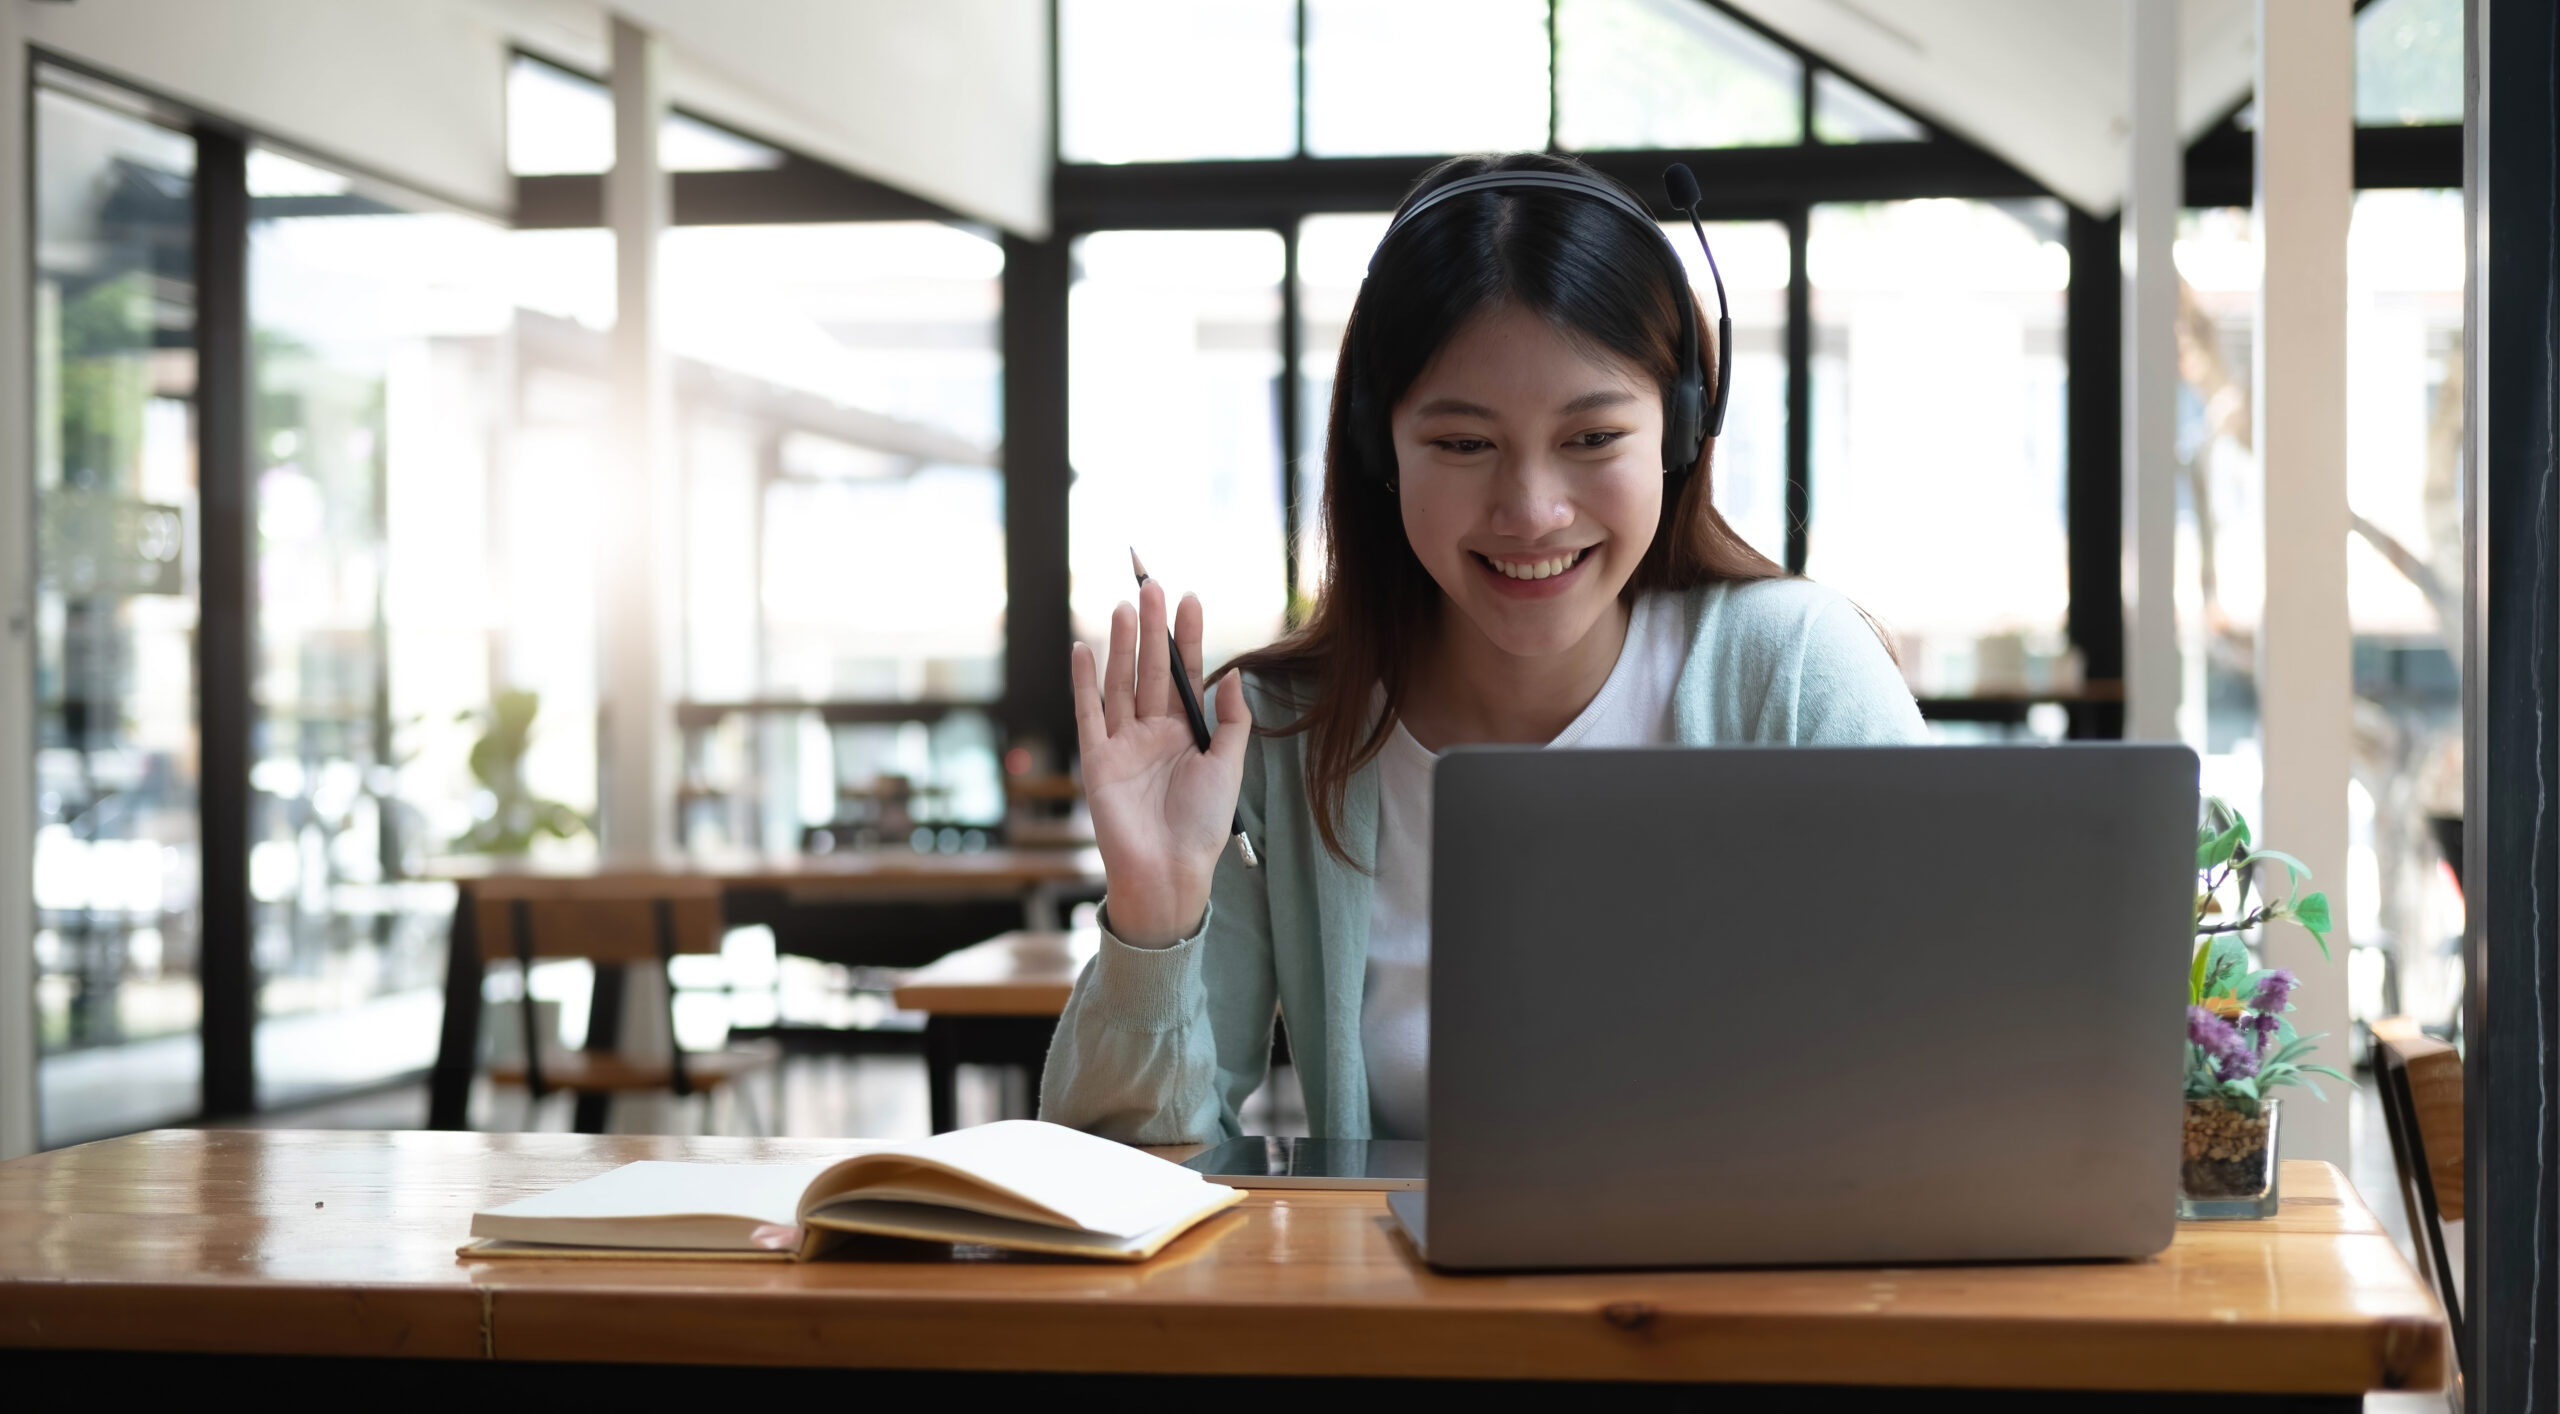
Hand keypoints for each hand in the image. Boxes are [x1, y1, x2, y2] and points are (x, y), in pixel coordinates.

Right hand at [1071, 581, 1250, 946]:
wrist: (1168, 870)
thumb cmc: (1202, 824)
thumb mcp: (1228, 766)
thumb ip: (1231, 720)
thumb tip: (1232, 674)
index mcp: (1186, 733)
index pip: (1186, 674)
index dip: (1188, 638)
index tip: (1190, 600)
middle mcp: (1153, 733)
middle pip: (1151, 671)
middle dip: (1152, 630)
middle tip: (1153, 587)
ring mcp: (1123, 744)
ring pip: (1120, 684)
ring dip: (1121, 645)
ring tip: (1124, 608)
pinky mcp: (1097, 760)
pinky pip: (1088, 714)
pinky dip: (1084, 682)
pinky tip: (1084, 649)